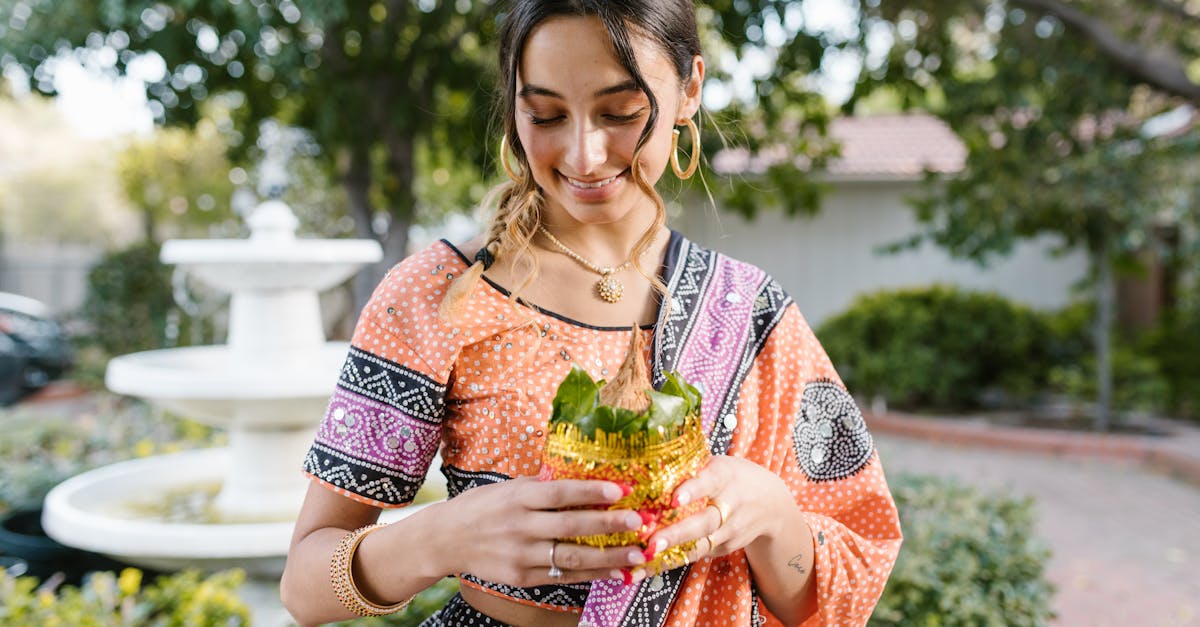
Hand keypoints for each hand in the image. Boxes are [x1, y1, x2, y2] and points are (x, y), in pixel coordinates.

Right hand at [436, 476, 649, 586]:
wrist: (444, 540)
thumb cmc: (480, 507)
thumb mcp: (506, 488)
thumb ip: (539, 486)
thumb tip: (578, 475)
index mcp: (517, 498)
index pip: (559, 493)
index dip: (590, 492)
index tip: (619, 490)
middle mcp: (520, 526)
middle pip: (570, 526)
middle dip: (608, 525)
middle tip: (638, 522)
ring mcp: (521, 555)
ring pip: (571, 557)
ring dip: (607, 557)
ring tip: (636, 554)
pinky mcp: (521, 577)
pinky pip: (562, 575)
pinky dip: (590, 574)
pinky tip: (613, 572)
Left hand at [638, 455, 789, 571]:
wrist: (772, 505)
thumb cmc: (733, 478)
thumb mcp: (719, 464)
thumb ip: (691, 467)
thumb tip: (648, 463)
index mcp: (724, 476)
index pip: (709, 482)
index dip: (692, 490)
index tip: (674, 499)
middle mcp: (730, 505)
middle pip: (704, 521)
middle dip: (677, 533)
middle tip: (652, 542)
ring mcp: (730, 530)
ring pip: (700, 543)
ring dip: (672, 553)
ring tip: (646, 558)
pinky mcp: (725, 547)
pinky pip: (697, 554)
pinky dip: (673, 560)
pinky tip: (650, 565)